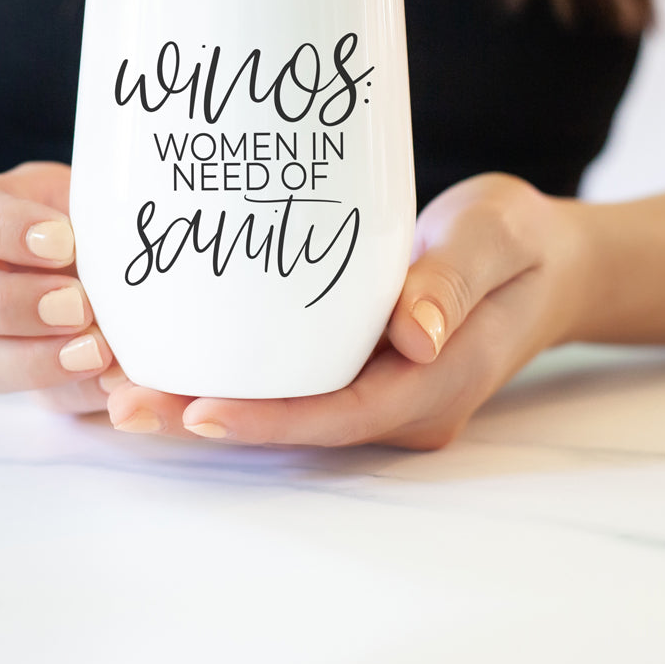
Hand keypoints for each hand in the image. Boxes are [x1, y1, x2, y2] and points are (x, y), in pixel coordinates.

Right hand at [0, 162, 117, 412]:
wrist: (151, 267)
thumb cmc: (124, 223)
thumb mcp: (119, 212)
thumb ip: (113, 224)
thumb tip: (112, 269)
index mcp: (2, 212)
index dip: (6, 228)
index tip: (64, 240)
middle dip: (10, 303)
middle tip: (76, 306)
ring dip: (32, 361)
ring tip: (96, 352)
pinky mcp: (37, 380)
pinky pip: (39, 398)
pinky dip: (76, 391)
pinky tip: (111, 380)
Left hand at [105, 173, 588, 447]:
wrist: (544, 265)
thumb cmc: (520, 245)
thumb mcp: (497, 239)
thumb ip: (454, 282)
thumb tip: (412, 339)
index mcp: (435, 386)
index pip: (340, 415)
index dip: (268, 420)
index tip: (195, 412)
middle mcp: (400, 405)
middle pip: (295, 424)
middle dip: (207, 418)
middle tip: (121, 401)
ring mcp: (379, 393)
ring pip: (285, 410)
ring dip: (204, 401)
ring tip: (122, 384)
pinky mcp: (360, 371)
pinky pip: (291, 385)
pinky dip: (233, 377)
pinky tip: (175, 357)